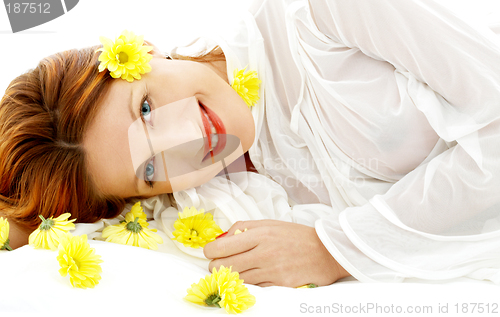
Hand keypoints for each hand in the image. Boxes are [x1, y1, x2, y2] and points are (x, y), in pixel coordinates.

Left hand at [203, 220, 350, 286]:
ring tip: (233, 270)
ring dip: (229, 276)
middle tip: (218, 264)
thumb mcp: (269, 223)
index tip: (211, 253)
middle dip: (215, 266)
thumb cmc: (295, 236)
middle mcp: (263, 252)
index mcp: (259, 233)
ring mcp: (271, 270)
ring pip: (235, 279)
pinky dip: (247, 283)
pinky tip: (249, 277)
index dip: (209, 252)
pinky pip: (253, 287)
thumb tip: (222, 238)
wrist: (325, 251)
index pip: (221, 247)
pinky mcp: (278, 284)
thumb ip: (244, 228)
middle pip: (223, 266)